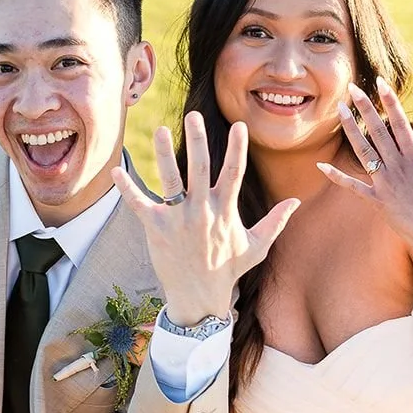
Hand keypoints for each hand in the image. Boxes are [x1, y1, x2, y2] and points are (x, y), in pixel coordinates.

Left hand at [112, 112, 299, 325]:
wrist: (199, 297)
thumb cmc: (228, 270)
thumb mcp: (256, 247)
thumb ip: (275, 222)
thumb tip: (296, 202)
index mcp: (225, 211)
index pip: (234, 174)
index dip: (237, 149)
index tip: (239, 126)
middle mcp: (201, 211)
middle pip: (199, 169)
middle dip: (197, 140)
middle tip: (193, 115)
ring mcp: (177, 219)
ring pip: (170, 181)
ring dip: (164, 155)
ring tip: (161, 131)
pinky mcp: (156, 229)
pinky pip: (139, 204)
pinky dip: (127, 188)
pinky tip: (116, 171)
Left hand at [320, 77, 412, 257]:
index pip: (400, 122)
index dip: (389, 101)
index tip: (379, 82)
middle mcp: (399, 167)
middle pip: (378, 132)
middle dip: (364, 108)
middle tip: (351, 88)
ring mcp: (386, 184)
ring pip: (364, 152)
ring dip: (350, 131)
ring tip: (339, 111)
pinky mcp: (377, 201)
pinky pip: (354, 187)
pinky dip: (337, 177)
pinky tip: (321, 165)